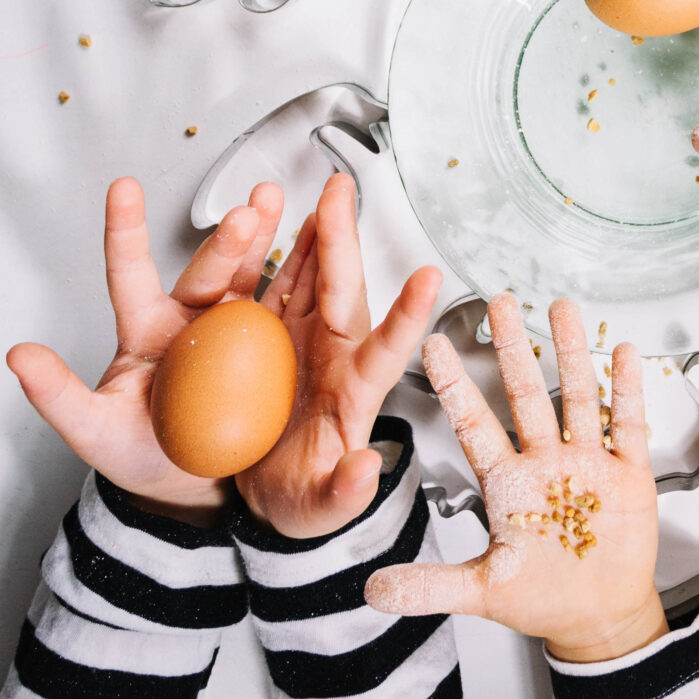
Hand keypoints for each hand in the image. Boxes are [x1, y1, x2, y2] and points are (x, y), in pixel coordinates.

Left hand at [7, 178, 283, 523]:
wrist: (193, 487)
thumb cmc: (142, 455)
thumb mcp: (94, 432)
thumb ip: (58, 395)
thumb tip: (19, 357)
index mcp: (147, 332)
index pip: (131, 275)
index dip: (125, 231)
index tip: (124, 189)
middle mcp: (191, 321)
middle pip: (208, 273)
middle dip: (227, 241)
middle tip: (246, 216)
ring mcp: (233, 332)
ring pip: (250, 275)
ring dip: (267, 238)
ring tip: (277, 205)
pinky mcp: (270, 348)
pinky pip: (287, 305)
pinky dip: (303, 273)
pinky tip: (317, 244)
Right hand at [236, 174, 441, 538]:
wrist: (267, 493)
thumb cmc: (306, 499)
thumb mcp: (323, 506)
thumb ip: (345, 490)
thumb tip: (366, 471)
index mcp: (355, 393)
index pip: (388, 350)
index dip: (409, 315)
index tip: (431, 279)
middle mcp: (335, 356)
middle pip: (343, 293)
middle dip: (344, 240)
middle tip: (343, 194)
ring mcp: (302, 342)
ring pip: (311, 277)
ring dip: (314, 233)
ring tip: (319, 192)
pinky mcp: (268, 338)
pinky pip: (273, 286)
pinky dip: (274, 250)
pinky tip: (275, 218)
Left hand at [365, 295, 666, 662]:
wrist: (599, 618)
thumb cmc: (544, 599)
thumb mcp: (482, 591)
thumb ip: (430, 585)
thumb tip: (372, 591)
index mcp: (507, 484)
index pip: (474, 424)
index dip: (454, 385)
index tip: (432, 343)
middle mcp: (544, 464)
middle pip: (525, 394)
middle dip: (514, 347)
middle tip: (501, 301)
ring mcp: (586, 465)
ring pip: (576, 397)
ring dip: (571, 354)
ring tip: (562, 309)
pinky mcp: (626, 476)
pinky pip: (625, 425)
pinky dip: (626, 390)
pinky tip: (623, 354)